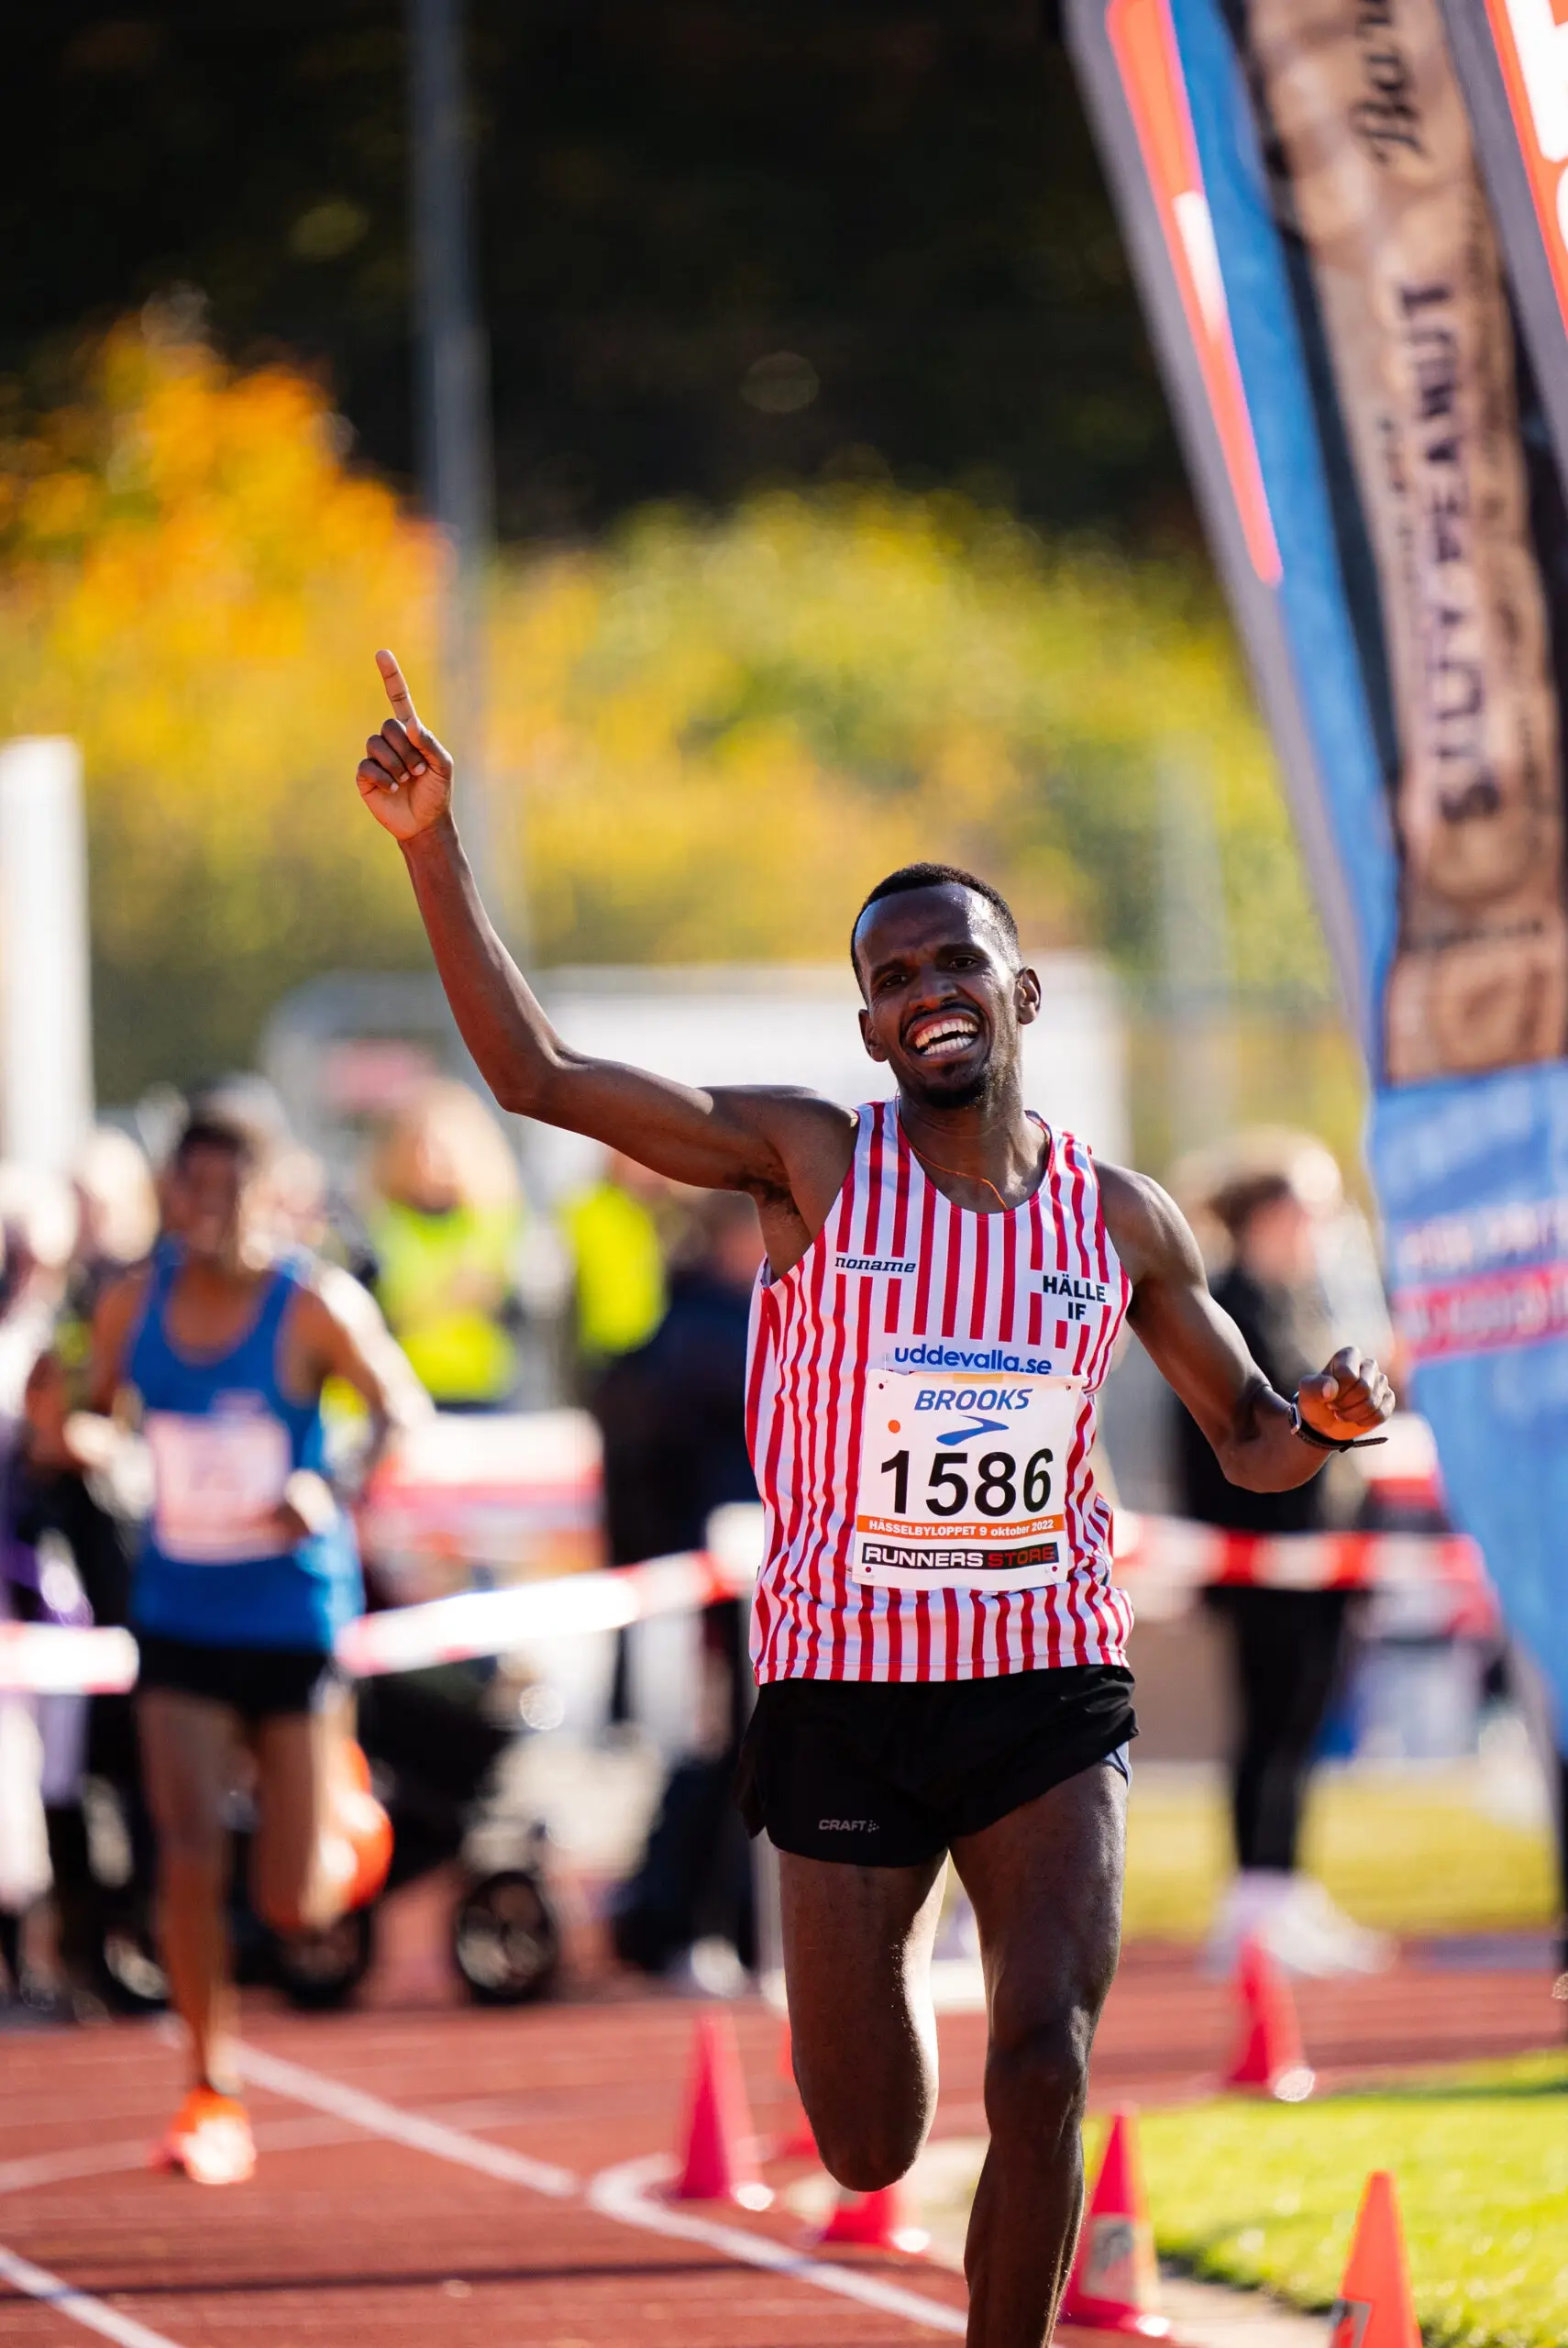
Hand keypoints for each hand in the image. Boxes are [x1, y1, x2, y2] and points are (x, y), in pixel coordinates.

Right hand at [356, 651, 453, 840]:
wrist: (424, 823)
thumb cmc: (437, 793)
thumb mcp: (443, 766)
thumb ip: (429, 742)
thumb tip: (409, 725)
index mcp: (411, 733)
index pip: (398, 699)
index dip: (391, 677)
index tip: (381, 653)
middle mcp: (391, 741)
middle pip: (389, 726)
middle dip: (406, 750)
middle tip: (418, 771)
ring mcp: (376, 757)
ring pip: (376, 744)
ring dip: (396, 764)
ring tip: (407, 780)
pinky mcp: (365, 775)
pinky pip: (368, 765)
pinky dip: (385, 777)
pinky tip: (394, 788)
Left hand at [1297, 1345, 1393, 1441]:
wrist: (1325, 1421)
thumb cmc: (1316, 1401)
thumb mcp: (1307, 1393)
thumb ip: (1315, 1387)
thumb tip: (1331, 1389)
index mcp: (1349, 1355)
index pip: (1349, 1374)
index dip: (1337, 1391)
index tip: (1327, 1395)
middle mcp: (1369, 1364)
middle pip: (1364, 1388)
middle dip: (1345, 1404)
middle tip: (1335, 1406)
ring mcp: (1381, 1382)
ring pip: (1373, 1403)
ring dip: (1353, 1415)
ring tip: (1343, 1412)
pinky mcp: (1388, 1399)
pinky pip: (1381, 1414)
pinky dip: (1365, 1421)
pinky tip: (1356, 1418)